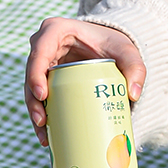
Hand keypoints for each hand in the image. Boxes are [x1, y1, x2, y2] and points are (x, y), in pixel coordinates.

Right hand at [25, 17, 145, 145]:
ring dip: (34, 114)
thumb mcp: (127, 51)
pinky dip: (41, 117)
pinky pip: (38, 99)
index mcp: (56, 31)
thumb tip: (133, 95)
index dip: (35, 74)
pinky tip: (46, 137)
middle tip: (43, 122)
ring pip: (31, 90)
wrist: (108, 48)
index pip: (39, 52)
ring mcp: (42, 65)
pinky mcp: (44, 81)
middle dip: (33, 101)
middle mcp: (43, 46)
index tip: (43, 95)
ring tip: (45, 136)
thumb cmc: (113, 44)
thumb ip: (136, 68)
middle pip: (31, 75)